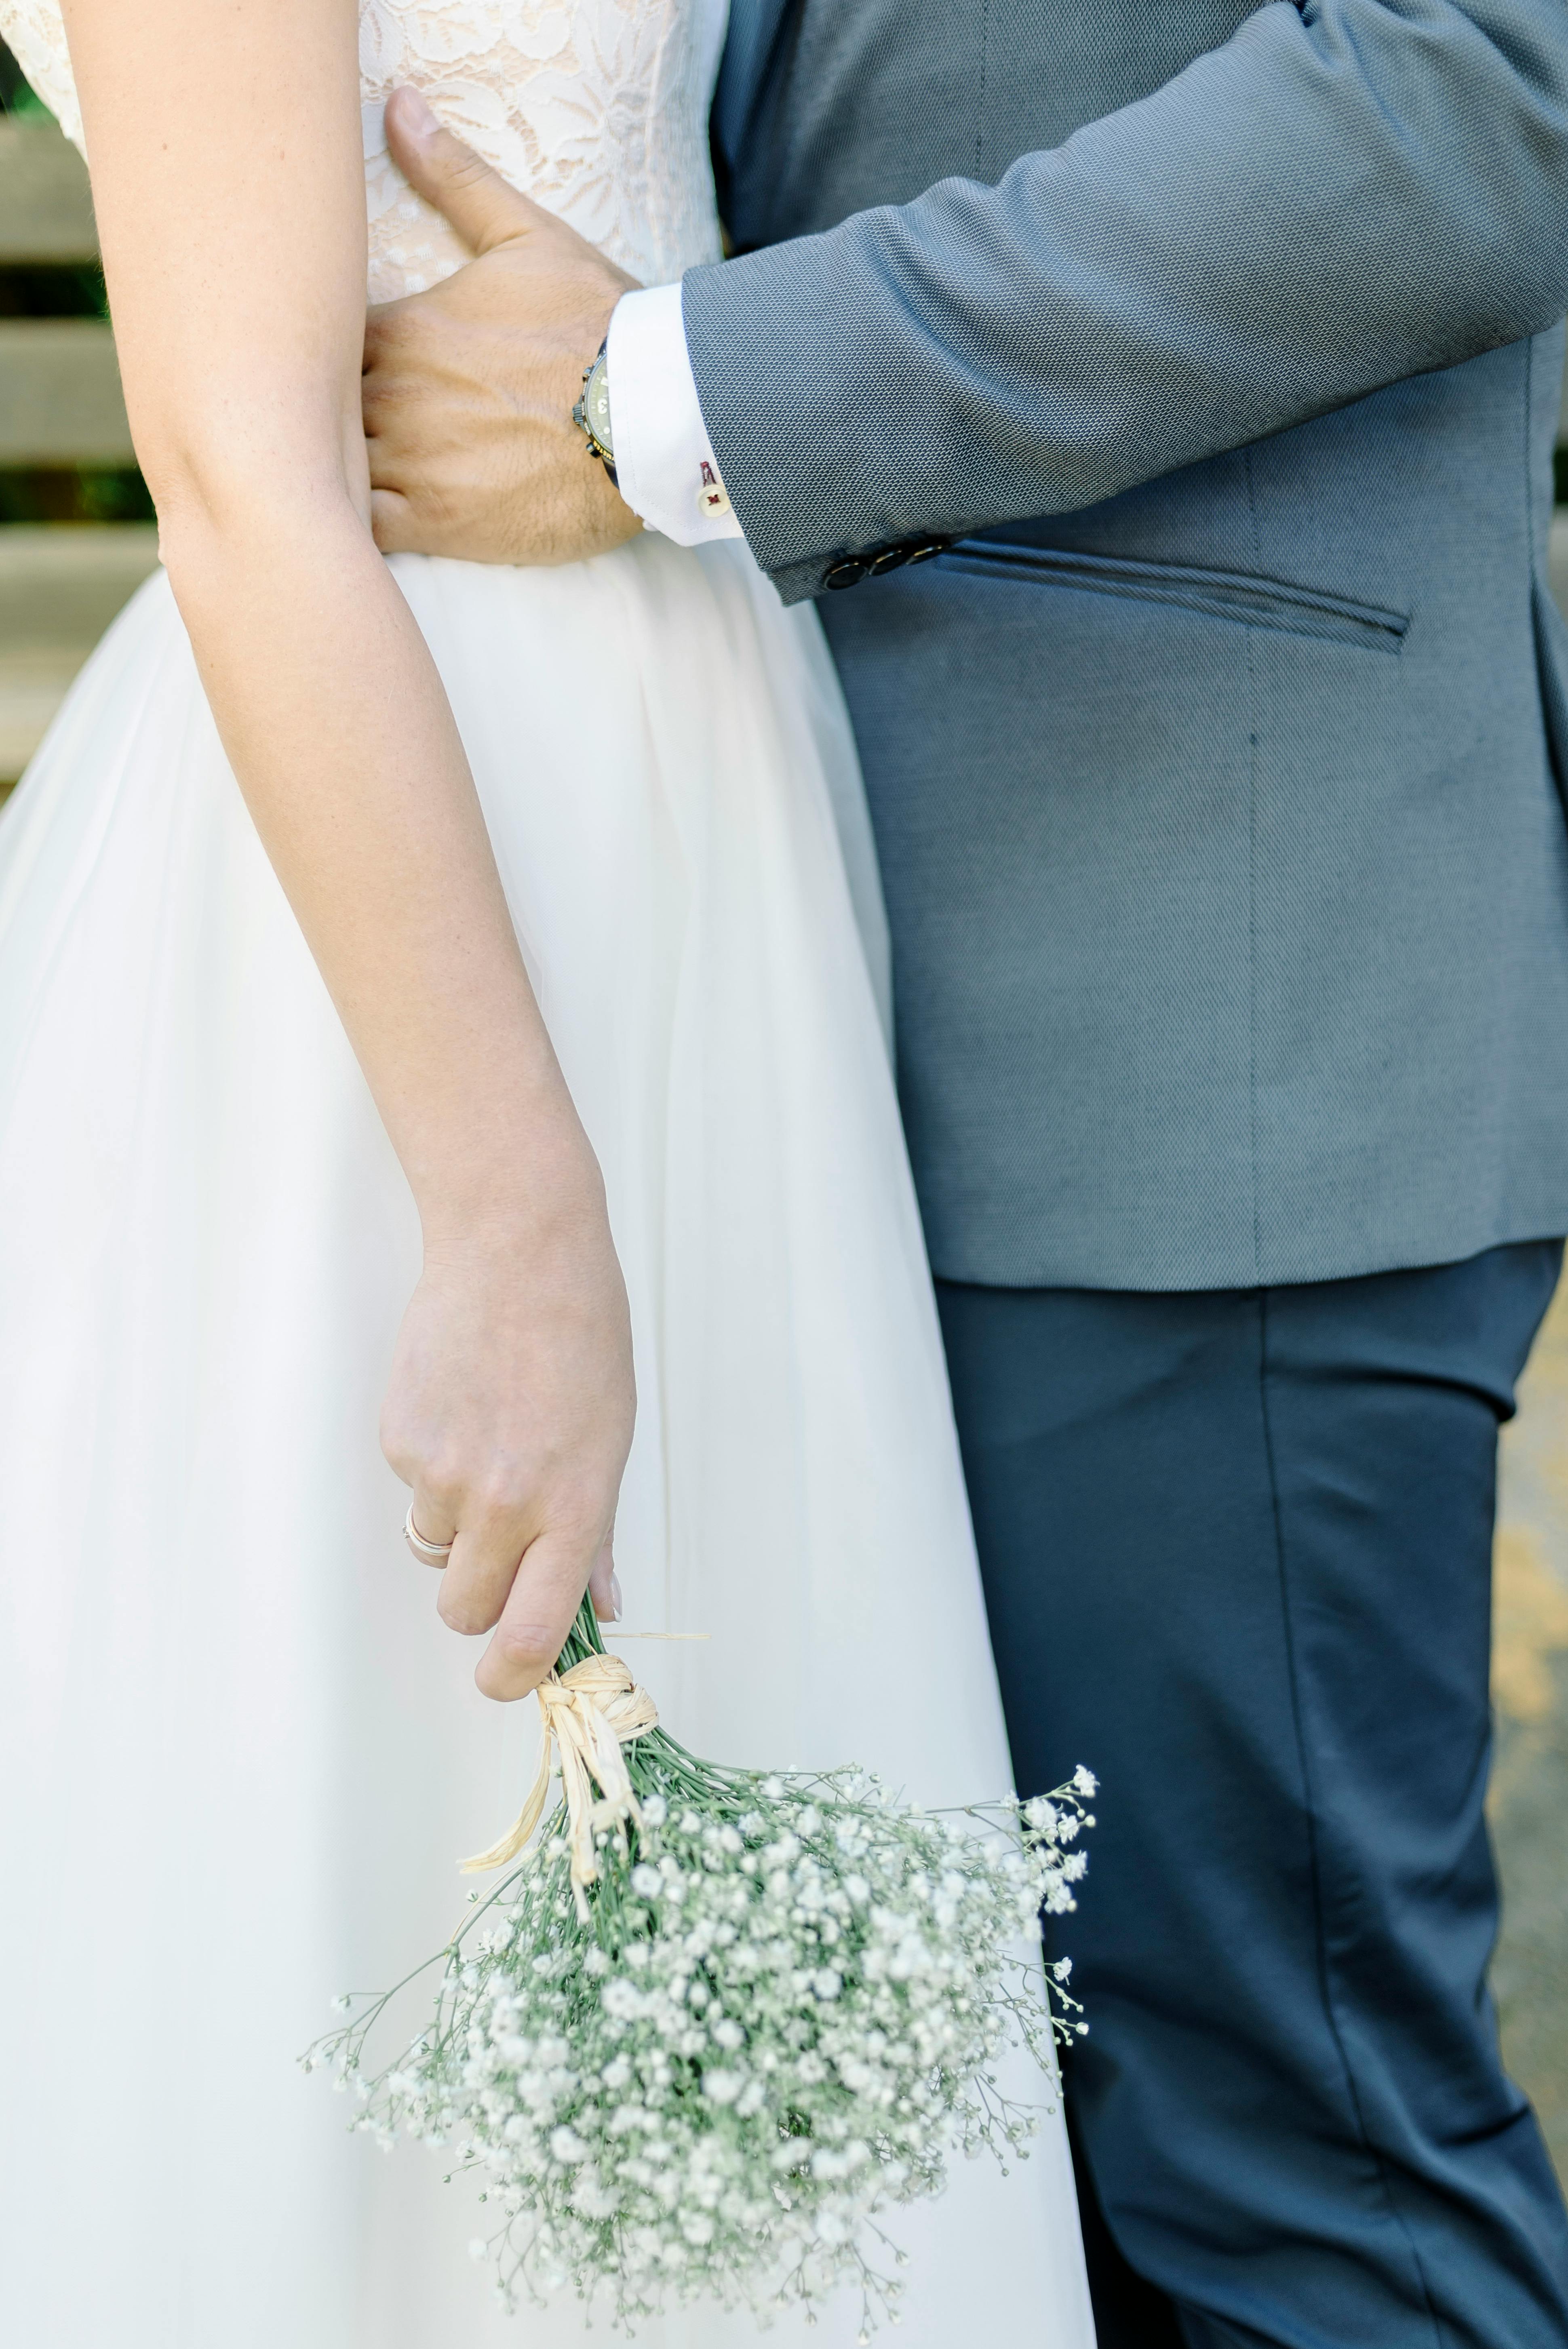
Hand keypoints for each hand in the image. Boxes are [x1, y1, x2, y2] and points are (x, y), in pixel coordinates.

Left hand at [363, 86, 643, 566]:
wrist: (651, 413)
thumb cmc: (596, 324)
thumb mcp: (526, 235)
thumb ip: (453, 176)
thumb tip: (398, 107)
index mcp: (401, 326)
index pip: (322, 339)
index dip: (324, 355)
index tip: (341, 363)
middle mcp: (392, 393)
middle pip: (316, 406)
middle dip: (320, 413)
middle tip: (334, 424)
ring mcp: (409, 460)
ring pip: (329, 468)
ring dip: (329, 470)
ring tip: (338, 476)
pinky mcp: (435, 521)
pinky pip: (360, 529)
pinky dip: (349, 527)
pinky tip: (355, 521)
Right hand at [381, 1145, 636, 1701]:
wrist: (517, 1247)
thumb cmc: (580, 1335)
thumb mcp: (612, 1437)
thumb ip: (597, 1532)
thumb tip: (600, 1608)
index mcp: (572, 1505)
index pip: (532, 1631)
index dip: (513, 1675)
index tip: (506, 1680)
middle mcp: (505, 1501)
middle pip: (466, 1610)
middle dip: (479, 1597)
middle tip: (501, 1548)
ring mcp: (445, 1472)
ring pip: (437, 1546)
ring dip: (458, 1519)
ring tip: (489, 1438)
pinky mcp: (400, 1440)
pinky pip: (413, 1488)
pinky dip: (433, 1464)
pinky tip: (462, 1402)